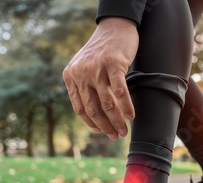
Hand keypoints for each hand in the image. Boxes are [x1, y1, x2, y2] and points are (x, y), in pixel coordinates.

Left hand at [63, 18, 138, 139]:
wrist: (114, 27)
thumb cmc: (102, 51)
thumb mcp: (85, 67)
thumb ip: (84, 86)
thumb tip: (94, 115)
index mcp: (71, 76)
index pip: (79, 108)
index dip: (91, 123)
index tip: (101, 131)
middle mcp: (80, 73)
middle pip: (93, 109)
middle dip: (105, 126)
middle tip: (115, 136)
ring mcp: (96, 69)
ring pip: (107, 104)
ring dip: (117, 121)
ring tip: (124, 131)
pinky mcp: (113, 65)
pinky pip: (120, 92)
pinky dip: (126, 106)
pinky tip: (131, 116)